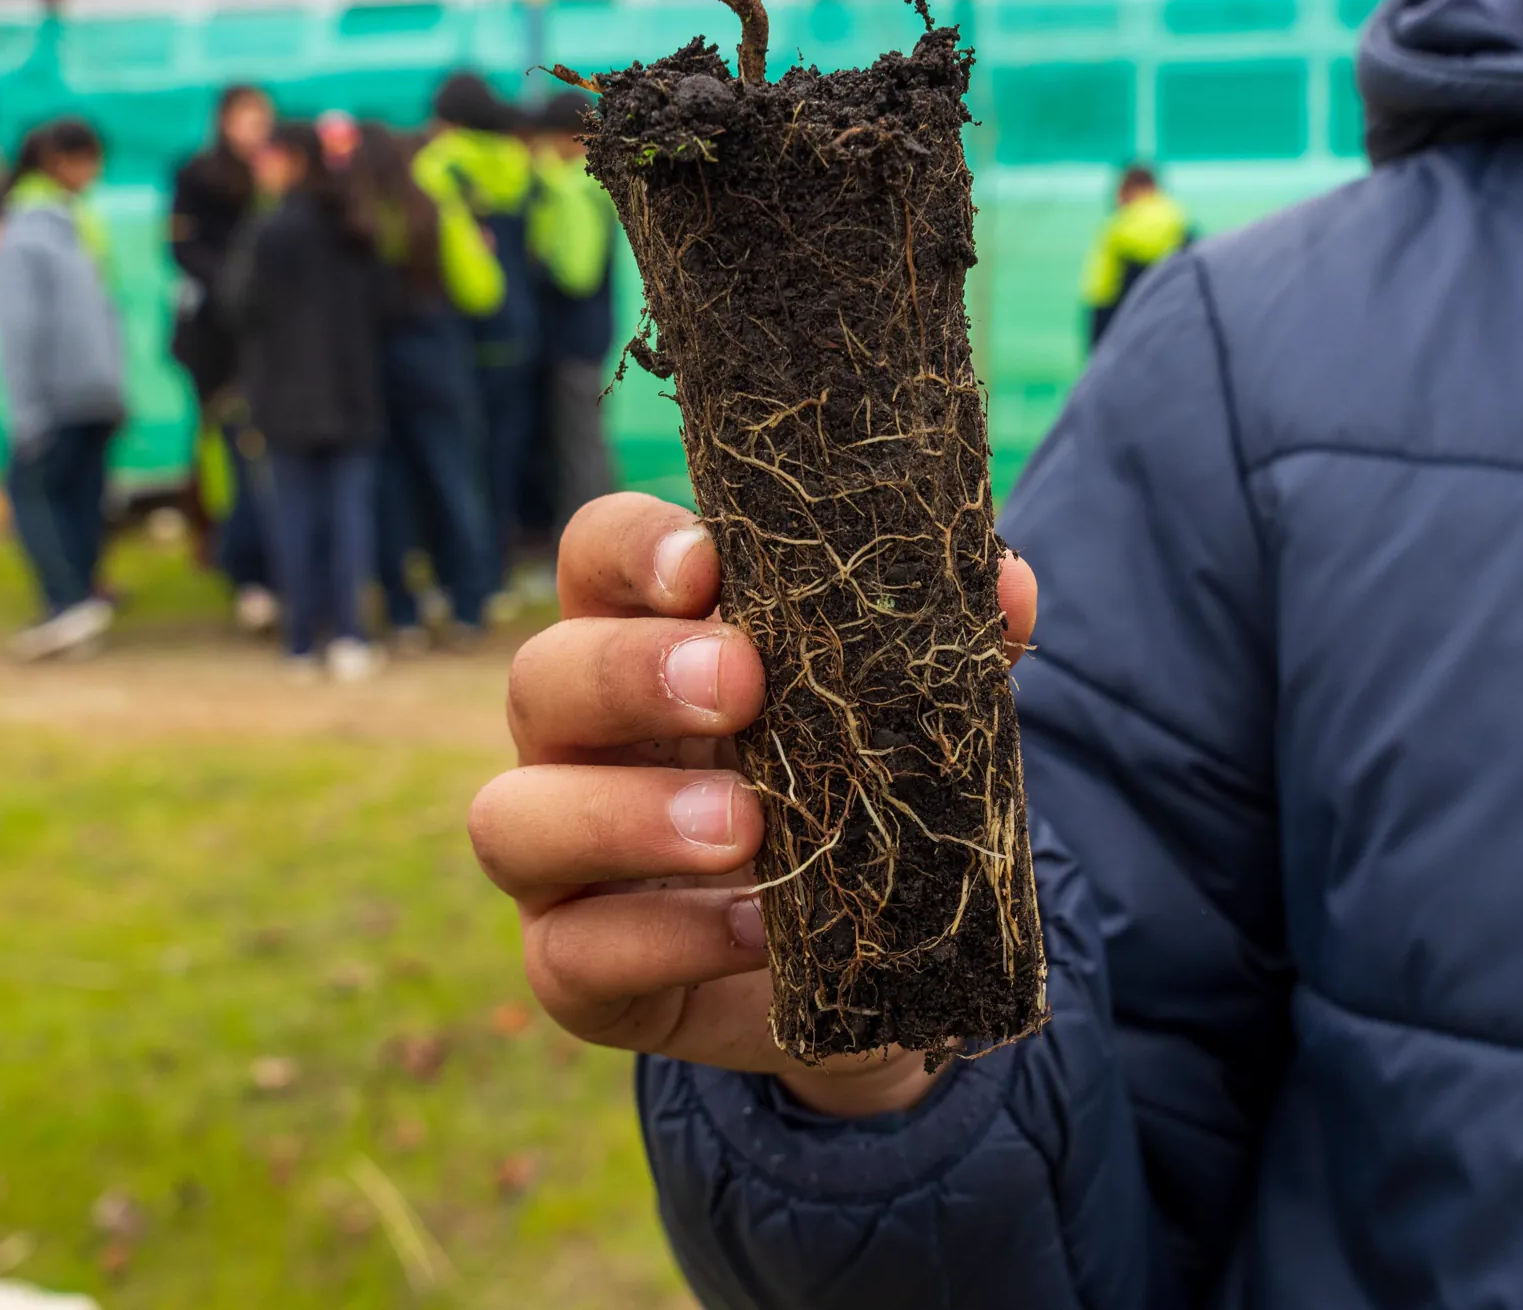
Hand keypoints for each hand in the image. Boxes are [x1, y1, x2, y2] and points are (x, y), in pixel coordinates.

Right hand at [469, 493, 1037, 1117]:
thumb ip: (939, 654)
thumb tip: (1009, 588)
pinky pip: (572, 954)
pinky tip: (757, 929)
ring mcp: (556, 858)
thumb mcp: (898, 723)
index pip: (595, 558)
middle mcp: (575, 740)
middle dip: (632, 672)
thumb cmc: (851, 800)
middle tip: (740, 685)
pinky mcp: (575, 966)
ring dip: (627, 813)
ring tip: (744, 826)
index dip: (634, 549)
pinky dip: (667, 938)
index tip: (709, 561)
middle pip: (542, 675)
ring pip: (514, 817)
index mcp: (641, 640)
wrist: (864, 972)